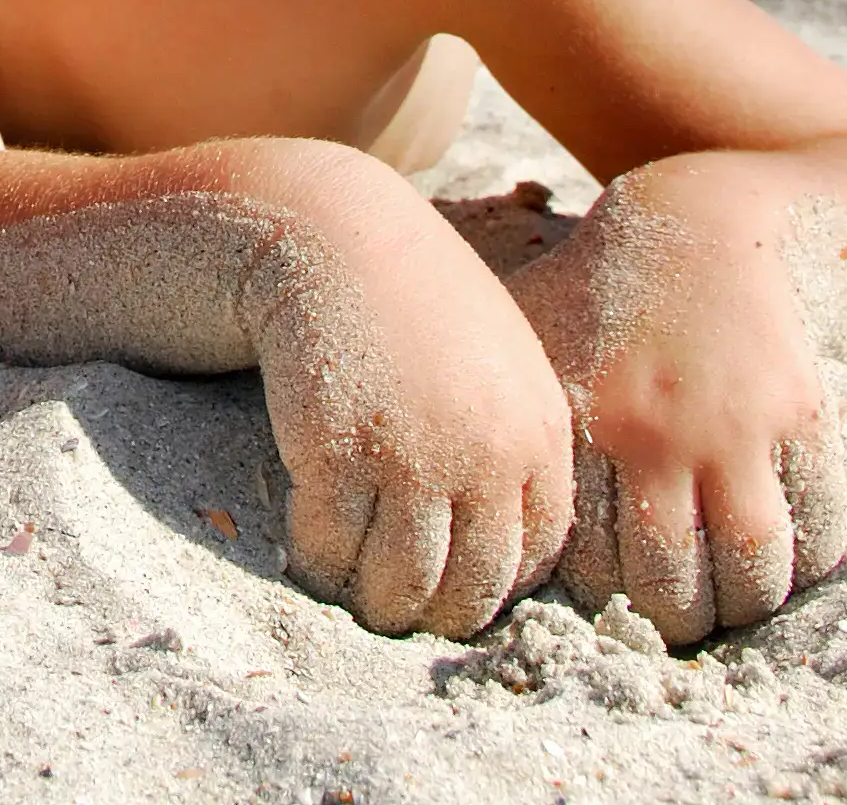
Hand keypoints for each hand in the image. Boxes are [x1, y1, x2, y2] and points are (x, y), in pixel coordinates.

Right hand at [246, 203, 575, 638]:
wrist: (336, 235)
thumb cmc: (414, 300)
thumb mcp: (498, 364)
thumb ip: (514, 446)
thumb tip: (506, 554)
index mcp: (540, 435)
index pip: (532, 562)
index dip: (486, 586)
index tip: (447, 581)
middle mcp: (488, 457)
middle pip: (468, 592)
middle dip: (428, 611)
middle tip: (392, 602)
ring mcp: (413, 461)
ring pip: (398, 589)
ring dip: (369, 599)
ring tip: (347, 580)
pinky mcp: (338, 458)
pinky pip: (329, 553)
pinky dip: (315, 560)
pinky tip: (306, 535)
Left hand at [507, 167, 846, 644]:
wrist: (700, 221)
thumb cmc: (594, 292)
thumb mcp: (521, 337)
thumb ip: (486, 407)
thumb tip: (417, 485)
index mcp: (581, 422)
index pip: (589, 568)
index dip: (600, 599)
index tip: (608, 598)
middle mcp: (657, 433)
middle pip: (671, 587)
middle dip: (673, 623)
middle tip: (673, 623)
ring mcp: (736, 426)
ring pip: (750, 572)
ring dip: (742, 607)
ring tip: (728, 605)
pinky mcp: (802, 414)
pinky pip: (813, 528)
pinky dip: (806, 564)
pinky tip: (783, 563)